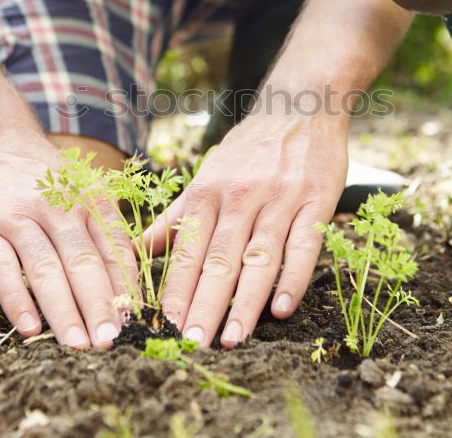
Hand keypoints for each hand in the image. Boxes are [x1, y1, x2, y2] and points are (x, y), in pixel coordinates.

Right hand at [0, 130, 136, 347]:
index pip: (113, 246)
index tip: (135, 320)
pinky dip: (17, 300)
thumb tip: (130, 286)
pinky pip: (2, 268)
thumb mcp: (85, 191)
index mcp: (89, 198)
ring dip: (63, 310)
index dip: (125, 286)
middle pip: (82, 261)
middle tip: (110, 340)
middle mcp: (57, 206)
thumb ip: (105, 231)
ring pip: (45, 268)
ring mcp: (19, 218)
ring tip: (77, 343)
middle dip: (99, 305)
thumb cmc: (48, 179)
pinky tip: (30, 328)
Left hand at [148, 109, 347, 347]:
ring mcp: (280, 199)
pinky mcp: (316, 201)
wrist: (300, 107)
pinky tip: (282, 309)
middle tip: (192, 344)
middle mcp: (240, 197)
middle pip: (219, 259)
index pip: (188, 251)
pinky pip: (304, 245)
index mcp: (208, 192)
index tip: (164, 328)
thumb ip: (175, 218)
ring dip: (245, 302)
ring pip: (259, 257)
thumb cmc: (249, 150)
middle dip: (204, 305)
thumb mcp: (206, 176)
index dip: (176, 291)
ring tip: (232, 339)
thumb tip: (134, 250)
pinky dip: (293, 278)